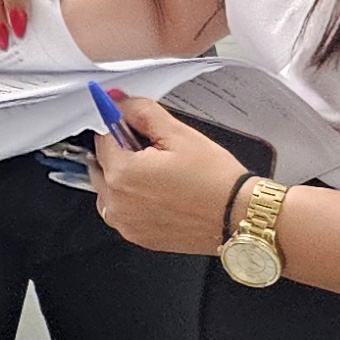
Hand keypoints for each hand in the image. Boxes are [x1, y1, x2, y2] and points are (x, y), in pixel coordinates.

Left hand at [91, 91, 259, 257]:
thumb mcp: (180, 134)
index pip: (102, 137)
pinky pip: (123, 211)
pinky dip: (134, 200)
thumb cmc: (215, 180)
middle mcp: (117, 203)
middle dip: (122, 153)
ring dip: (125, 177)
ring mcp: (126, 224)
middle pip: (101, 164)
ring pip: (109, 189)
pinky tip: (162, 194)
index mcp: (122, 174)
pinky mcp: (137, 237)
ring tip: (161, 175)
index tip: (137, 127)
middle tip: (156, 152)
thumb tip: (119, 102)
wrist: (238, 216)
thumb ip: (142, 113)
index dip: (121, 127)